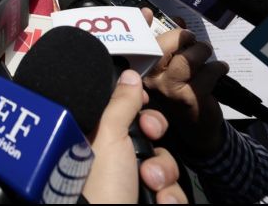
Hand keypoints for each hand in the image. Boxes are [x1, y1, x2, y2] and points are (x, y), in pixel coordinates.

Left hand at [85, 69, 187, 203]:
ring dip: (164, 173)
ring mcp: (130, 185)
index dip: (141, 109)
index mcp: (95, 140)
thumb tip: (128, 75)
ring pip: (164, 165)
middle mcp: (112, 161)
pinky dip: (170, 198)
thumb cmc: (95, 187)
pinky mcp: (149, 203)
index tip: (145, 105)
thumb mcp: (108, 136)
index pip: (125, 114)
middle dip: (156, 141)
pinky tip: (159, 202)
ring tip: (151, 184)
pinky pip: (172, 193)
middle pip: (151, 138)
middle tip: (151, 137)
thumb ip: (120, 104)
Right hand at [144, 29, 227, 159]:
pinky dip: (219, 68)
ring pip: (189, 57)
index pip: (139, 43)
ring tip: (207, 56)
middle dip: (184, 38)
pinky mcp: (189, 97)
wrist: (195, 129)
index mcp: (141, 71)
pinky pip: (208, 71)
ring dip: (203, 52)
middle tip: (193, 41)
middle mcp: (149, 80)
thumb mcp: (171, 70)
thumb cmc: (180, 94)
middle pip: (166, 46)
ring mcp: (168, 89)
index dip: (142, 25)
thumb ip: (171, 46)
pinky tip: (219, 70)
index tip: (148, 12)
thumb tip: (177, 21)